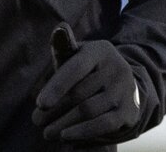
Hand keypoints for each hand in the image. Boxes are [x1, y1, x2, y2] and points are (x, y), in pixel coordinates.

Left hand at [34, 22, 141, 143]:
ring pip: (89, 111)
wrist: (123, 84)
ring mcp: (124, 90)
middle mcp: (116, 68)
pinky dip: (83, 132)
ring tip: (47, 132)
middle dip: (55, 110)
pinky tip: (66, 137)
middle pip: (79, 94)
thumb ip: (64, 47)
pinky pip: (104, 124)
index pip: (76, 68)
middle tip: (36, 121)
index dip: (57, 86)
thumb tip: (59, 29)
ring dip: (64, 124)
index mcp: (100, 50)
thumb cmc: (88, 69)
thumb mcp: (78, 56)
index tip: (40, 104)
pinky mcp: (129, 110)